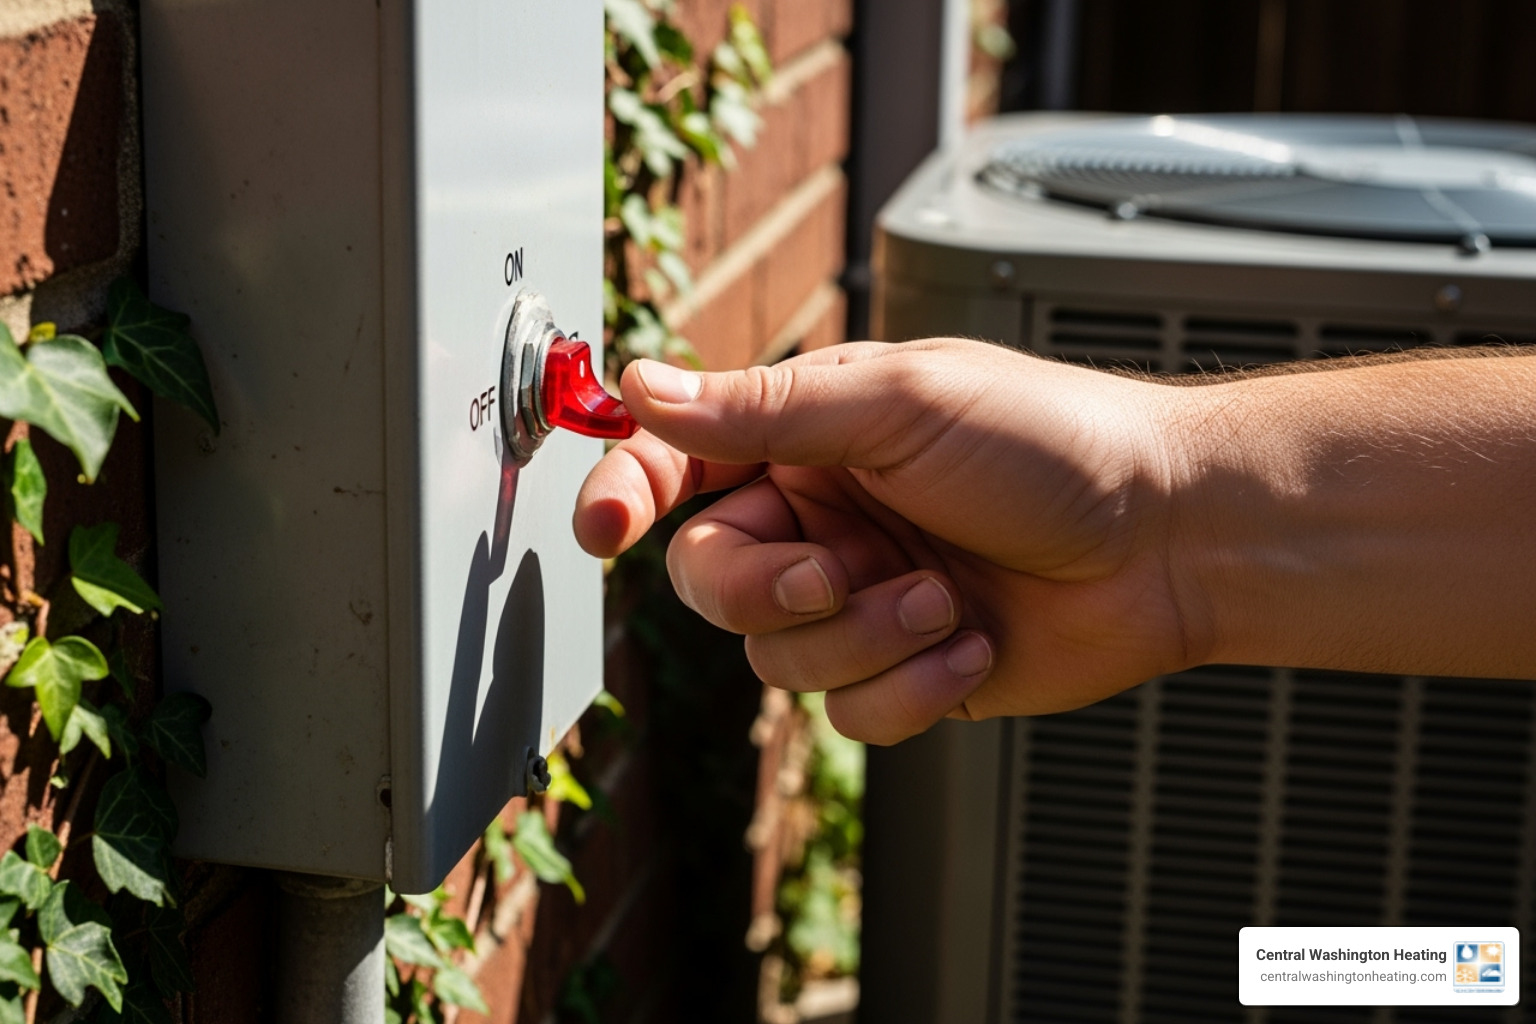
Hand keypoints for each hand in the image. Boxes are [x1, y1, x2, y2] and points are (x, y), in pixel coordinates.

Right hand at [573, 339, 1199, 743]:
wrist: (1170, 539)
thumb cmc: (1054, 442)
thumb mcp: (901, 405)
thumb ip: (762, 408)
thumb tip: (640, 384)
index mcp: (809, 442)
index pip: (679, 465)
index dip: (625, 490)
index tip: (604, 523)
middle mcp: (823, 522)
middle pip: (711, 582)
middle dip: (768, 589)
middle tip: (836, 572)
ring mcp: (861, 602)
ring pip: (777, 660)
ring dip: (861, 637)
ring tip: (942, 600)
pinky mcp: (903, 672)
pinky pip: (848, 714)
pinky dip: (908, 687)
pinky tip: (970, 645)